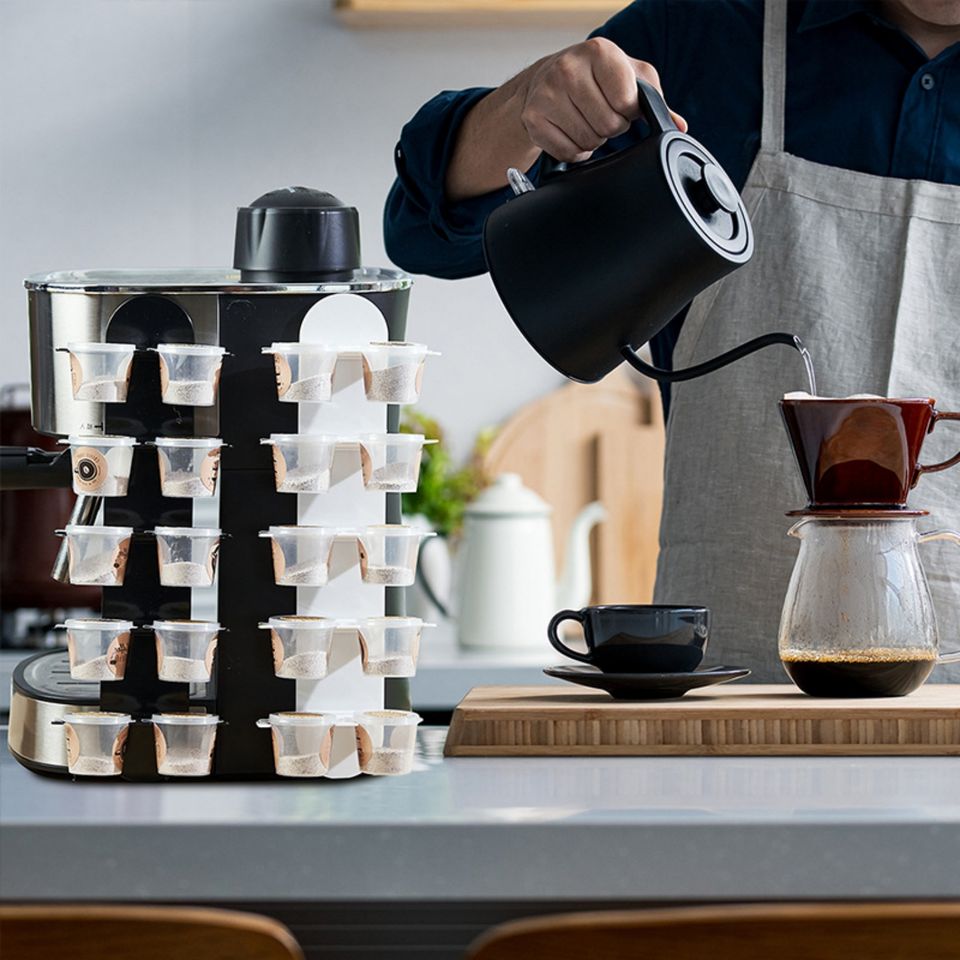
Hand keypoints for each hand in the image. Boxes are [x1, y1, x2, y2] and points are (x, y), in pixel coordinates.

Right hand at [516, 37, 686, 162]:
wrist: (545, 78)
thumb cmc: (594, 76)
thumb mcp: (628, 75)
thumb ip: (654, 99)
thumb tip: (678, 126)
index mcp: (599, 51)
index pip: (627, 103)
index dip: (629, 112)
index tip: (621, 104)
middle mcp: (568, 68)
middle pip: (608, 126)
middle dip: (611, 128)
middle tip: (602, 114)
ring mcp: (547, 94)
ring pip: (588, 142)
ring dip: (594, 140)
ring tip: (586, 121)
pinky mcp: (533, 119)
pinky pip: (567, 153)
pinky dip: (575, 151)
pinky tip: (571, 132)